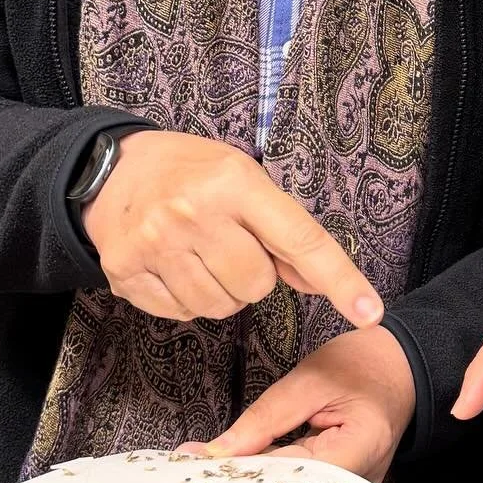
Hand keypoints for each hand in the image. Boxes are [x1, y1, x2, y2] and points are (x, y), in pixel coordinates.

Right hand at [81, 130, 381, 326]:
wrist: (112, 168)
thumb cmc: (190, 171)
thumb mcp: (243, 178)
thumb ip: (284, 230)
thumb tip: (320, 282)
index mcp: (233, 183)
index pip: (300, 240)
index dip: (339, 279)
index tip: (369, 311)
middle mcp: (194, 213)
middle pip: (257, 285)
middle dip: (253, 274)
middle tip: (230, 244)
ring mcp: (155, 245)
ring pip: (221, 306)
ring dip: (221, 290)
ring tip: (200, 253)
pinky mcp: (126, 272)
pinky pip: (182, 314)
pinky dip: (187, 299)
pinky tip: (174, 266)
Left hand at [178, 325, 415, 482]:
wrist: (403, 367)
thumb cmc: (363, 364)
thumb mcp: (309, 379)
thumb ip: (264, 417)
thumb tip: (215, 452)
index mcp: (361, 446)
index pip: (293, 472)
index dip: (245, 473)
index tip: (200, 468)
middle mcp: (362, 482)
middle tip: (195, 476)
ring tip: (209, 475)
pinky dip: (271, 482)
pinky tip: (240, 474)